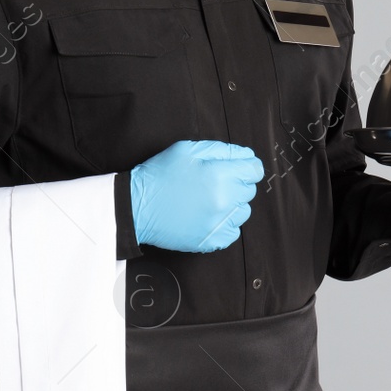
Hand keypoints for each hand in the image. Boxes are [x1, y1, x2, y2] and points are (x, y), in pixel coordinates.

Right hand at [129, 140, 265, 251]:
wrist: (135, 207)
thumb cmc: (159, 174)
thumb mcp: (187, 150)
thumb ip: (221, 150)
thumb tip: (247, 156)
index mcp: (219, 175)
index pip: (255, 170)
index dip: (246, 166)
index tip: (235, 169)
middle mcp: (224, 200)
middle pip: (249, 190)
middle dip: (235, 183)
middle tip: (211, 183)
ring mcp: (218, 223)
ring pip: (243, 211)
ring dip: (231, 204)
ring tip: (207, 200)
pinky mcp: (212, 240)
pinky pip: (233, 231)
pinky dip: (224, 224)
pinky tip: (205, 216)